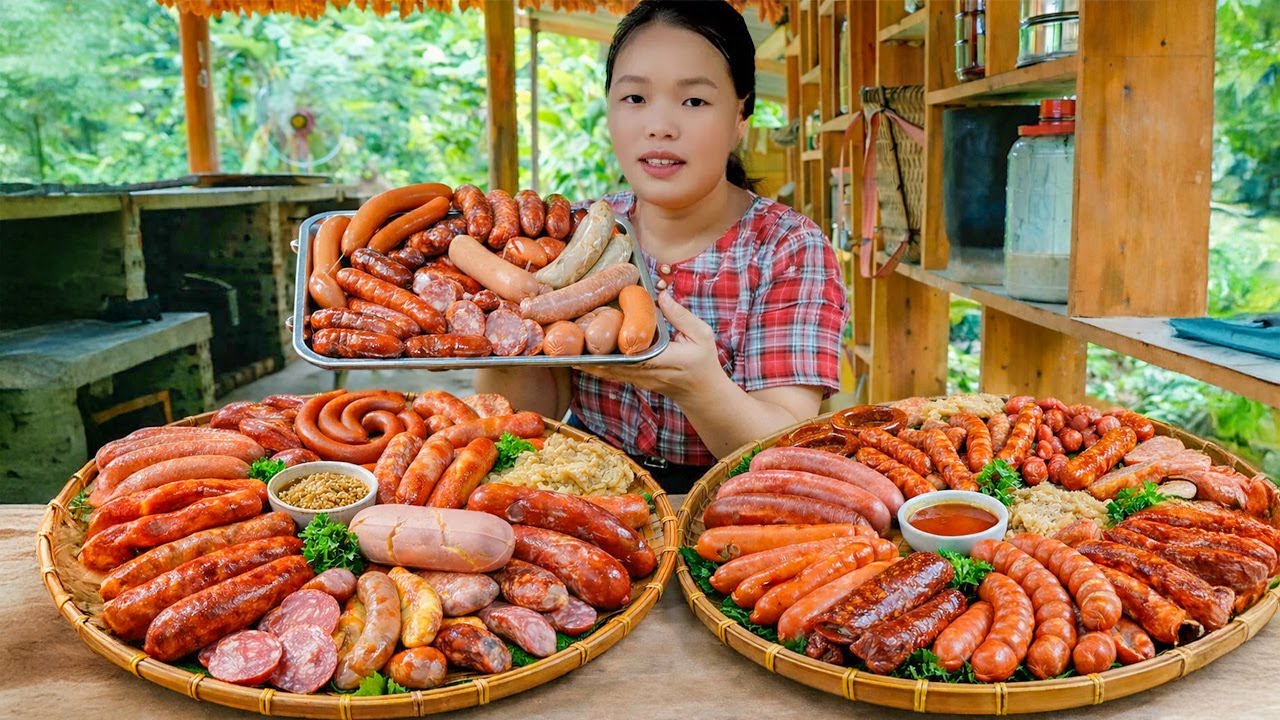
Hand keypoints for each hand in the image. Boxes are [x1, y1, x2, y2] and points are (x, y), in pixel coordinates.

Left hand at [574, 292, 725, 400]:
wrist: (702, 394)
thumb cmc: (704, 363)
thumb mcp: (701, 335)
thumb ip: (680, 315)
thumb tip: (660, 295)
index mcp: (662, 361)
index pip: (630, 356)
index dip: (606, 350)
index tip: (588, 338)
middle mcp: (644, 373)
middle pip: (608, 366)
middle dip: (586, 354)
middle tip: (565, 338)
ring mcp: (636, 379)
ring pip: (604, 371)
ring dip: (585, 360)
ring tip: (564, 345)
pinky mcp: (633, 380)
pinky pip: (609, 373)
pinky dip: (593, 365)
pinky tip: (578, 354)